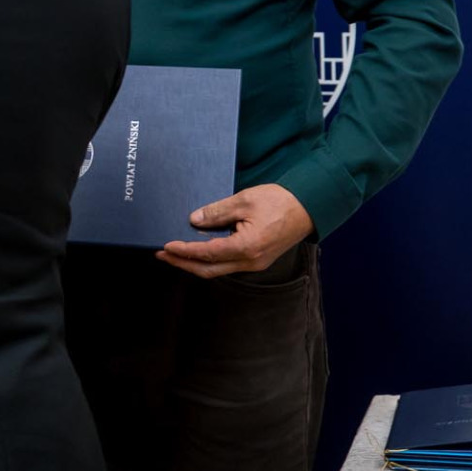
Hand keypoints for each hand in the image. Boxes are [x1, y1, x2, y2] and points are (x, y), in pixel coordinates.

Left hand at [157, 183, 313, 278]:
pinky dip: (209, 260)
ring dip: (195, 263)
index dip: (184, 251)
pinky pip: (228, 264)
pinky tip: (198, 251)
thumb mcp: (244, 200)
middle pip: (209, 269)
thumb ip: (217, 212)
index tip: (166, 246)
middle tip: (162, 255)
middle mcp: (251, 261)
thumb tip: (194, 220)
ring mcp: (255, 263)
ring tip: (175, 254)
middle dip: (183, 263)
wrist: (308, 207)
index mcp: (247, 247)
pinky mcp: (257, 260)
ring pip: (218, 269)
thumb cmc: (280, 201)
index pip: (207, 253)